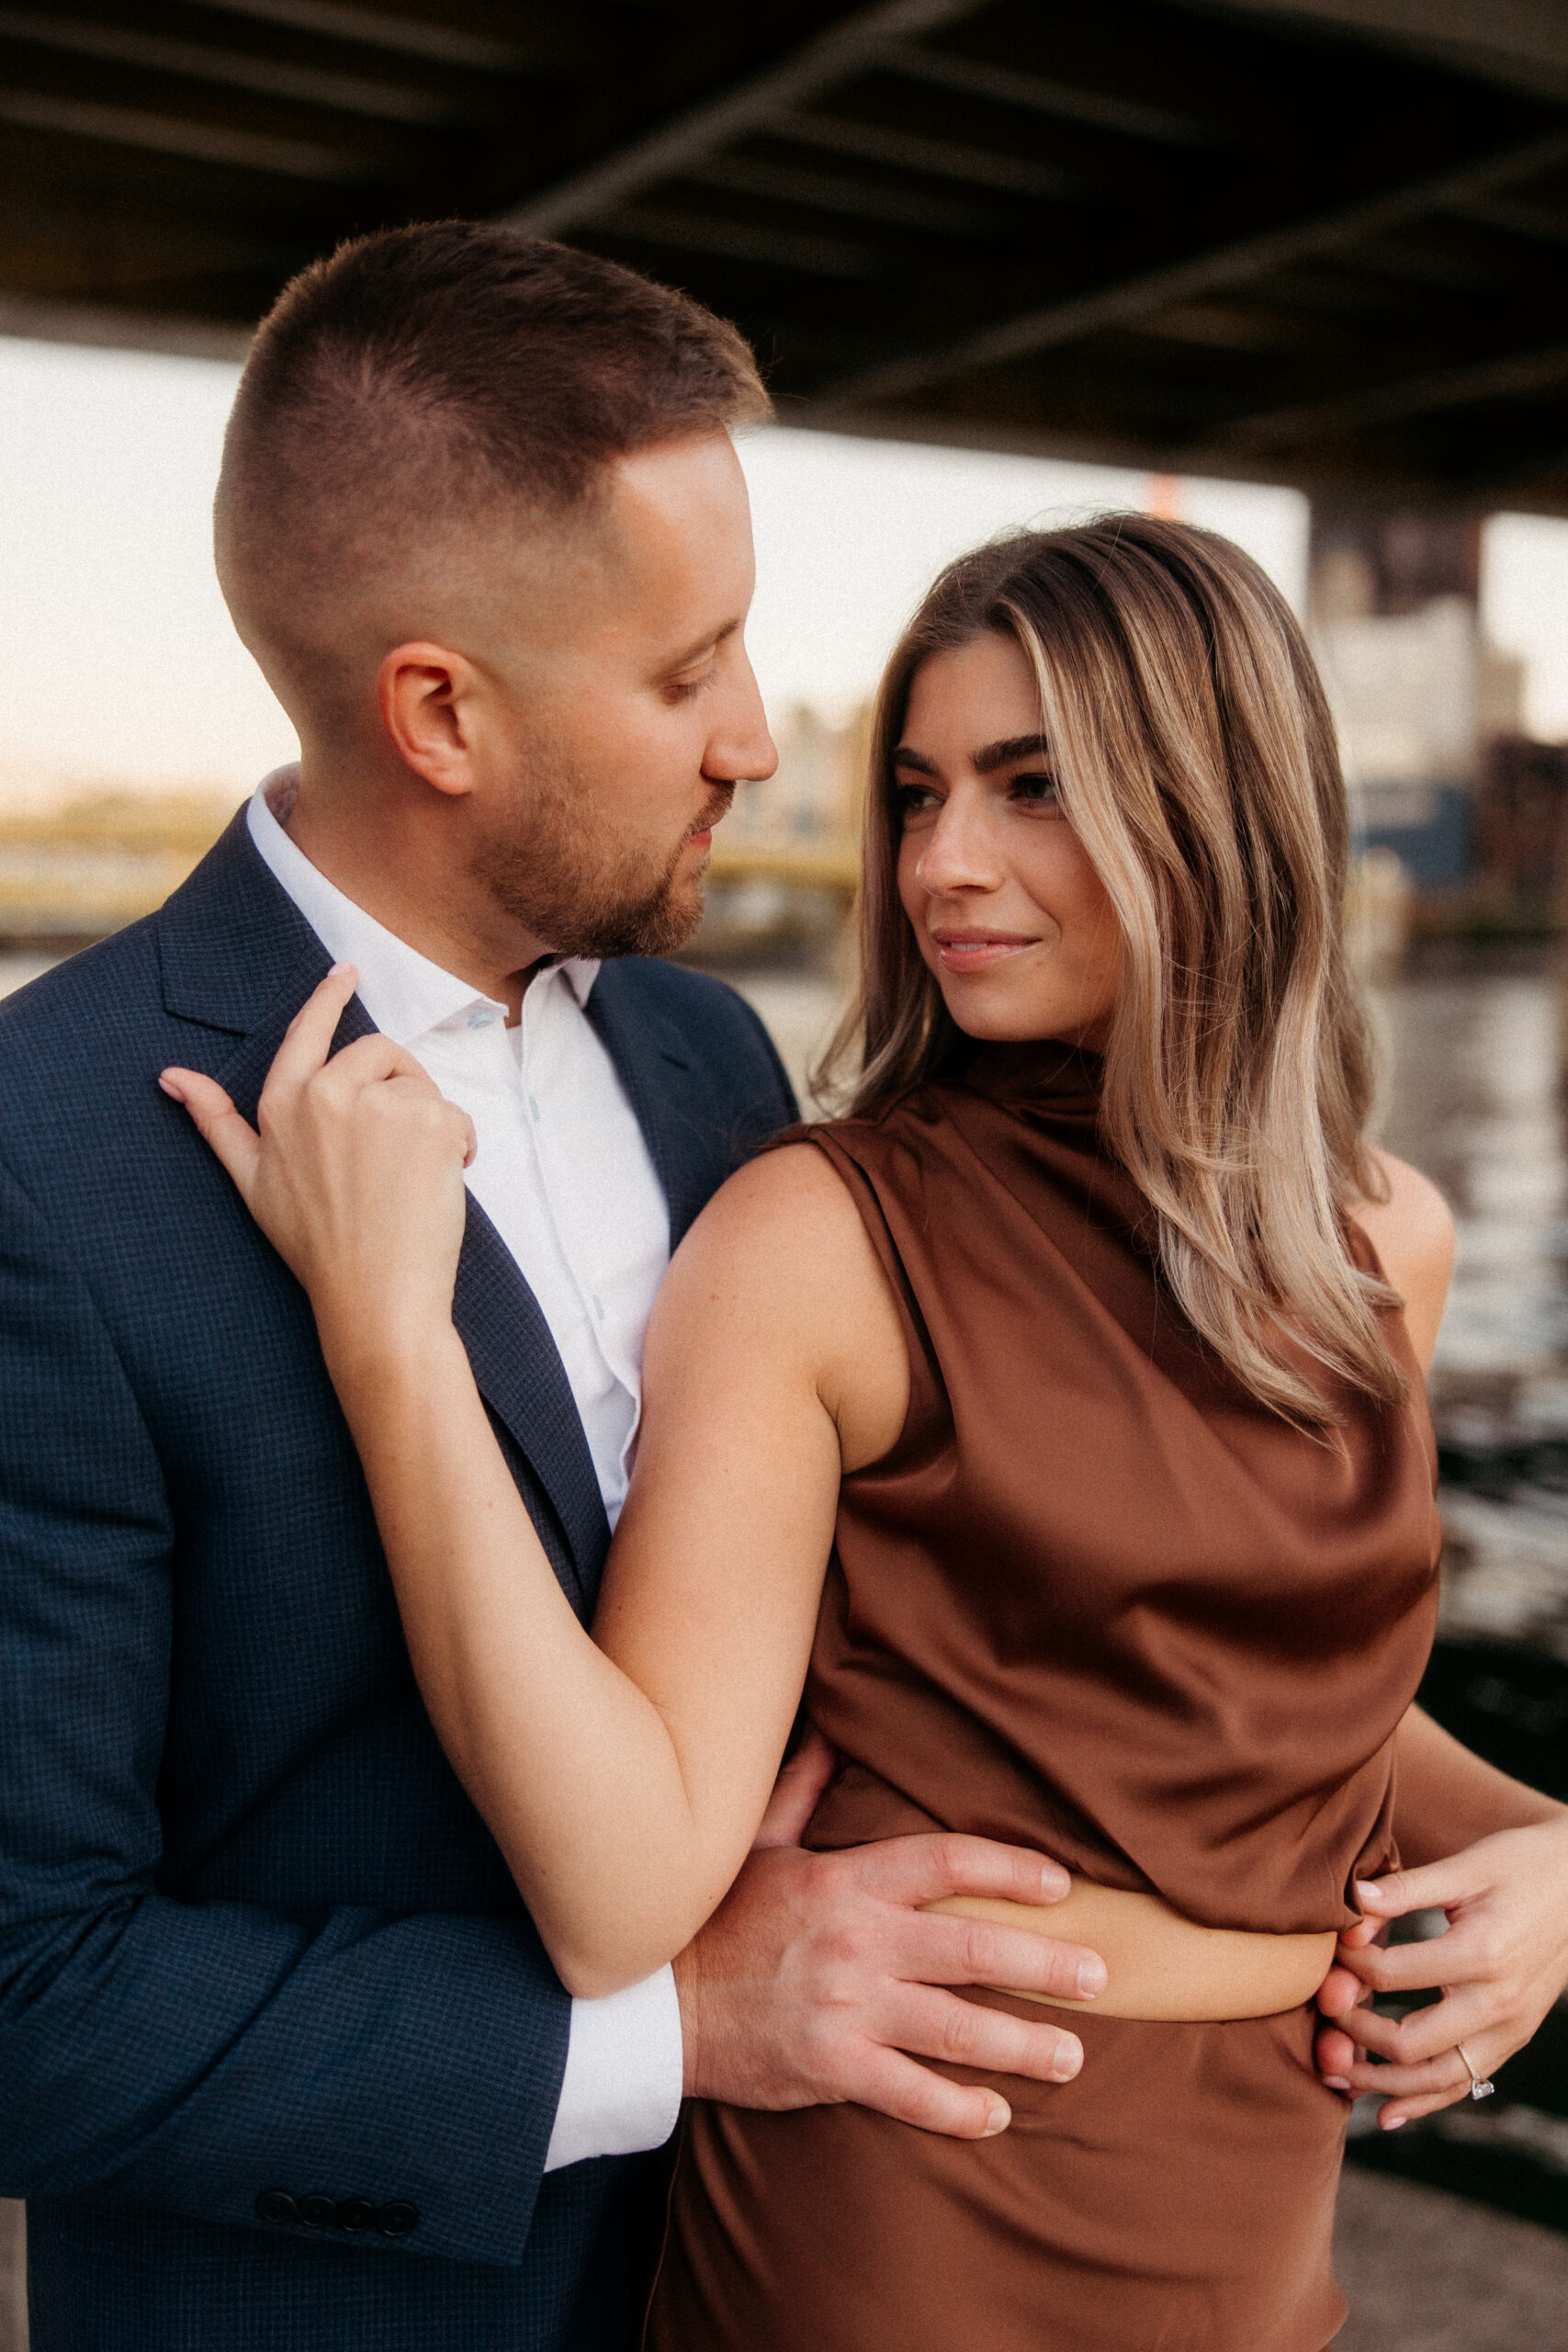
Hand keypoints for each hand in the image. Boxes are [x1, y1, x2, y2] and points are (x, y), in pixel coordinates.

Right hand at [160, 964, 475, 1359]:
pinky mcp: (428, 1118)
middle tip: (400, 1147)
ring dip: (428, 1122)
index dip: (328, 997)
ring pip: (419, 1084)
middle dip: (398, 1086)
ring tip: (413, 1176)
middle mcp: (327, 1093)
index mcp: (283, 1104)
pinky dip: (457, 1143)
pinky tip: (439, 1180)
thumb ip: (217, 1122)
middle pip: (380, 1052)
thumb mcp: (253, 1182)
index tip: (347, 971)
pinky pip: (452, 1110)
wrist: (374, 1295)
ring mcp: (379, 1103)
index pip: (308, 1032)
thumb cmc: (314, 1246)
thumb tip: (171, 1075)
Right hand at [673, 1730, 1107, 2139]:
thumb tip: (830, 1731)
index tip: (1060, 1883)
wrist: (656, 2004)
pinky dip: (958, 2108)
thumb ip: (804, 1789)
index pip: (946, 1861)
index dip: (1009, 1868)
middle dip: (1044, 1963)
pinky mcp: (831, 2068)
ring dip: (1023, 2042)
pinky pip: (910, 2093)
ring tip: (1072, 2054)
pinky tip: (996, 2113)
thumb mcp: (758, 1844)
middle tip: (1100, 1976)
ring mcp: (846, 2008)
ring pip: (956, 2026)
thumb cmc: (715, 1919)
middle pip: (973, 1948)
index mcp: (847, 1881)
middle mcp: (857, 1942)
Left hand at [1314, 1814, 1567, 2127]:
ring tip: (1336, 2073)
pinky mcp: (1514, 2038)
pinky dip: (1425, 2102)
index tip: (1331, 1949)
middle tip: (1322, 2015)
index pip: (1393, 1975)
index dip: (1350, 1965)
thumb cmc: (1521, 1864)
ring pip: (1439, 2079)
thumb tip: (1350, 1900)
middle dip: (1356, 2033)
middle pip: (1411, 2043)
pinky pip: (1466, 2083)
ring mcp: (1510, 2029)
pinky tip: (1388, 2115)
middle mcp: (1498, 2003)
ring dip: (1383, 2083)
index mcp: (1481, 1954)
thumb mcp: (1466, 1865)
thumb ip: (1406, 1888)